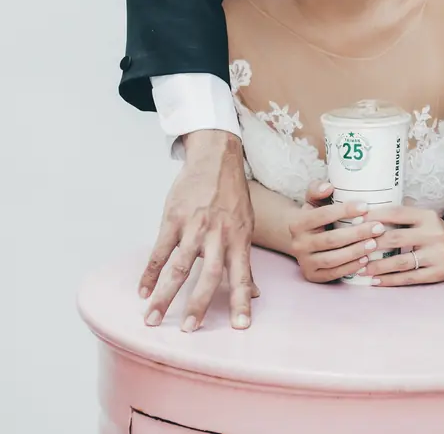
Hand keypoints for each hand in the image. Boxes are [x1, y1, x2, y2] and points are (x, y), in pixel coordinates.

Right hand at [140, 130, 256, 331]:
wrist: (216, 160)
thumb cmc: (233, 197)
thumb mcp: (246, 226)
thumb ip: (245, 261)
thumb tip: (255, 293)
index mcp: (239, 239)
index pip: (242, 276)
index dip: (243, 301)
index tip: (242, 326)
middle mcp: (219, 235)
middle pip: (209, 275)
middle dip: (199, 304)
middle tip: (189, 330)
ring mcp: (194, 227)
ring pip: (179, 266)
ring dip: (165, 294)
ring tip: (152, 318)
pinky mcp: (173, 219)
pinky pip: (159, 250)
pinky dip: (149, 272)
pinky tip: (142, 290)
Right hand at [288, 182, 383, 282]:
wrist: (301, 239)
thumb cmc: (315, 215)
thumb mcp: (313, 200)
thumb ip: (318, 189)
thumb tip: (328, 186)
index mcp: (298, 223)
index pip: (322, 215)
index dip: (344, 210)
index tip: (365, 206)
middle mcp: (298, 244)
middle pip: (330, 239)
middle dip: (357, 233)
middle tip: (378, 227)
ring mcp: (304, 262)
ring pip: (332, 259)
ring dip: (355, 252)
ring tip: (374, 243)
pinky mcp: (312, 275)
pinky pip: (333, 274)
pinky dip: (350, 268)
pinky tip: (365, 259)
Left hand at [360, 205, 443, 285]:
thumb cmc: (435, 232)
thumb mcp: (424, 219)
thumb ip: (401, 219)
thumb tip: (365, 220)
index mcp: (428, 216)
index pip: (397, 213)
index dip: (375, 216)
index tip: (355, 222)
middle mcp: (434, 234)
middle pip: (396, 238)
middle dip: (371, 244)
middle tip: (352, 249)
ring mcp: (438, 254)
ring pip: (401, 261)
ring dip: (377, 266)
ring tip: (360, 269)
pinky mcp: (438, 272)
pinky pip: (409, 278)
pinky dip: (390, 280)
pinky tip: (375, 281)